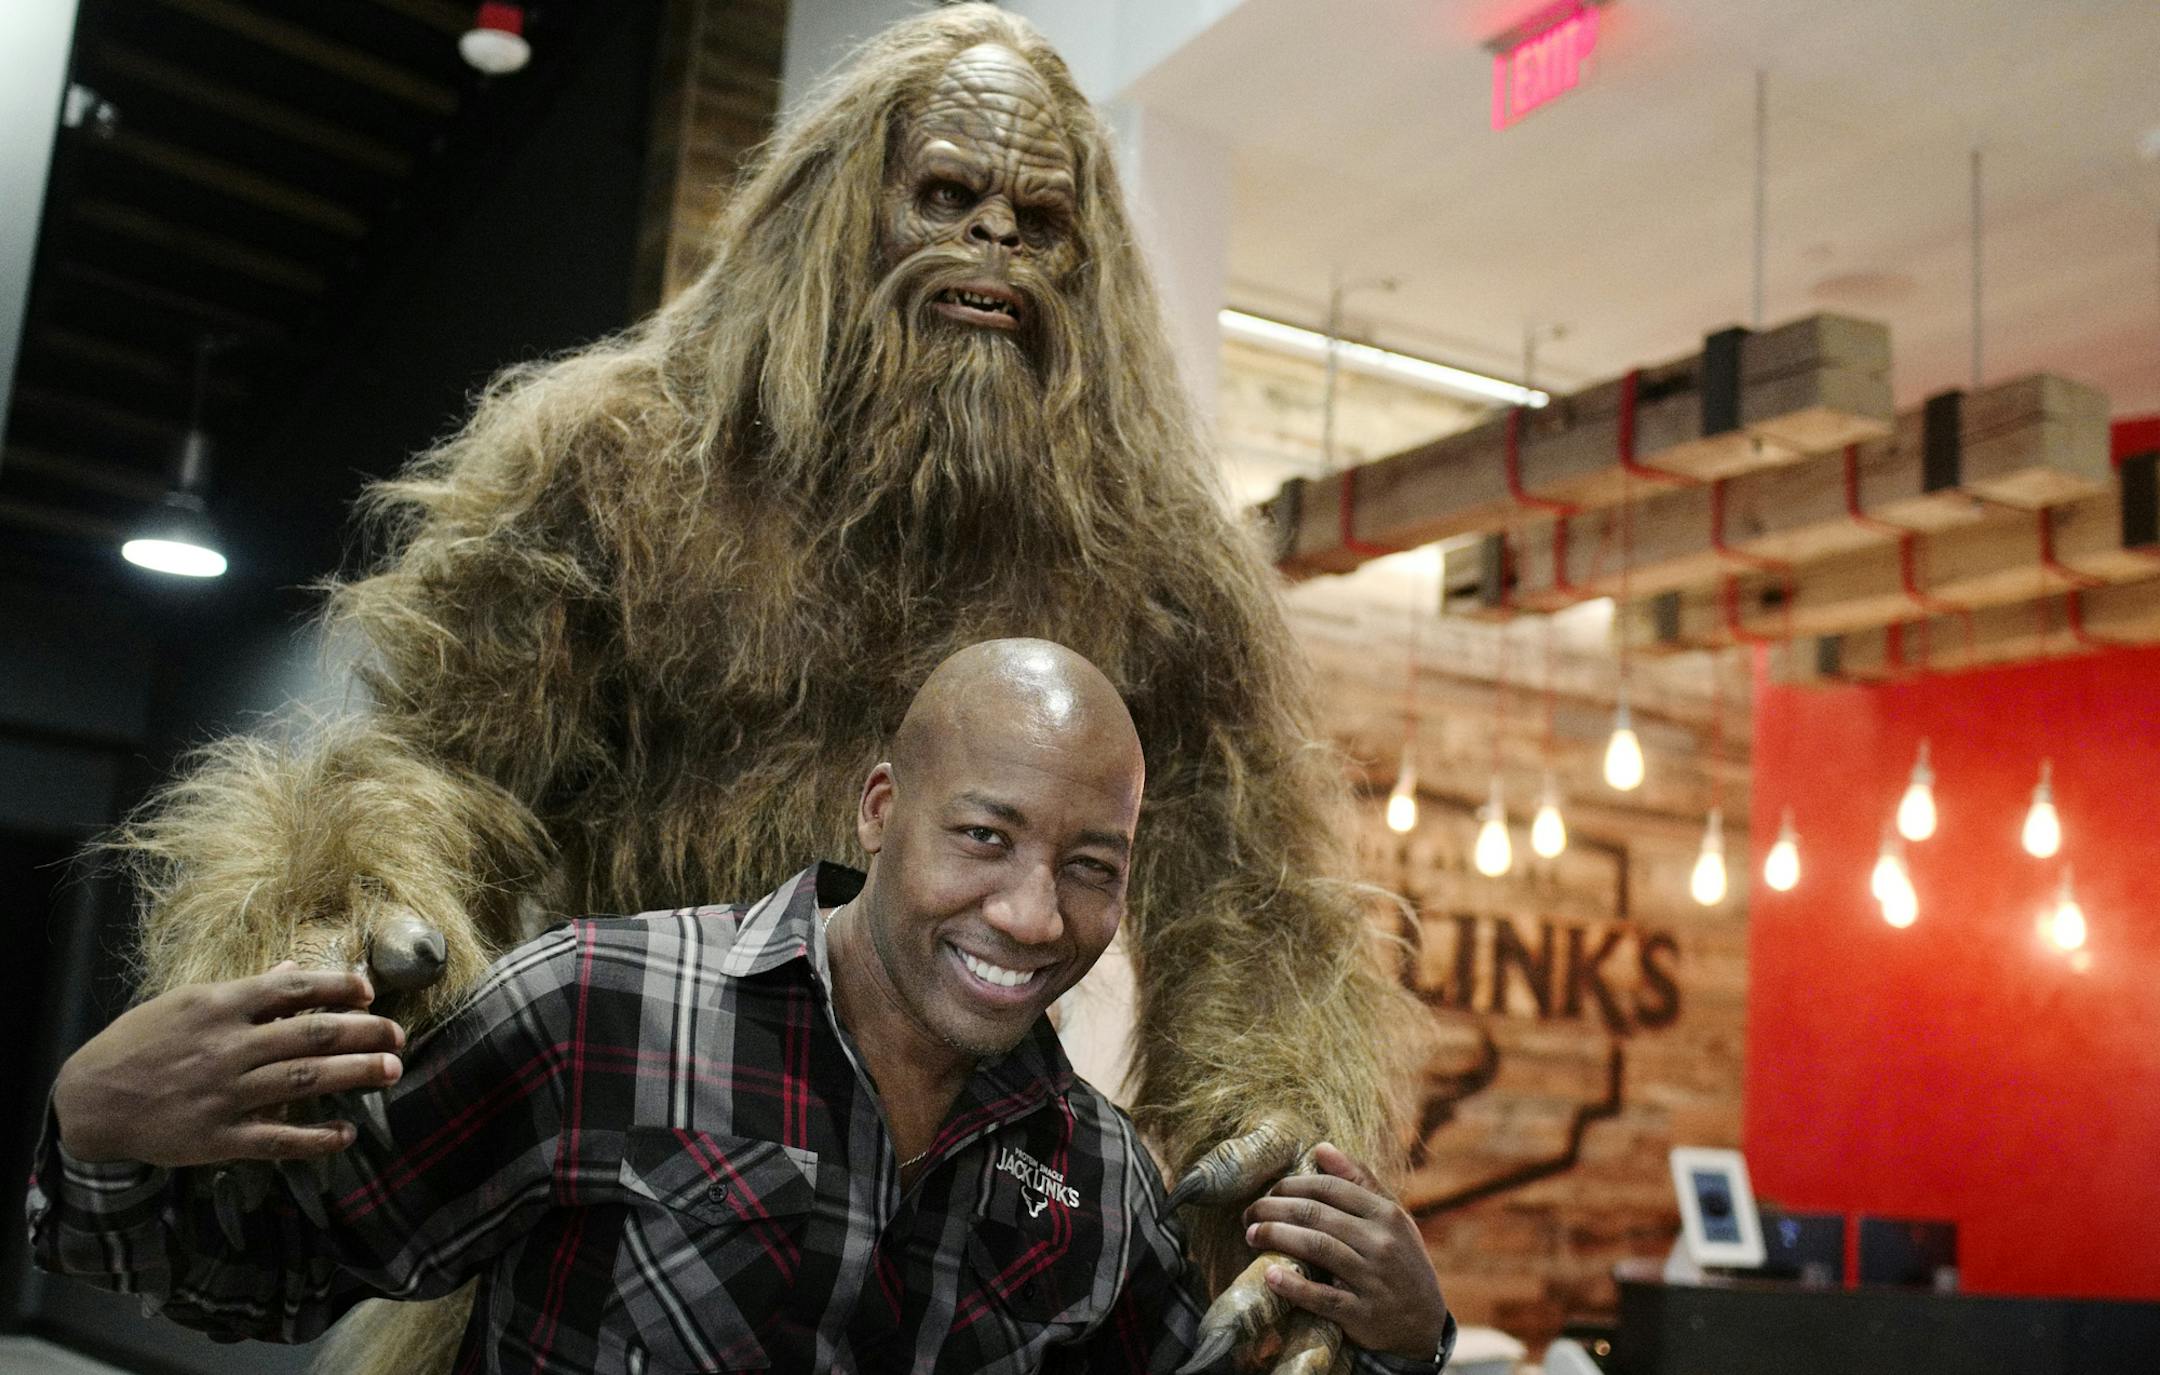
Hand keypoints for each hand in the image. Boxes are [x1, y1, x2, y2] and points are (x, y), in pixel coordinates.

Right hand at [53, 961, 404, 1166]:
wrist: (88, 1101)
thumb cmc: (140, 1044)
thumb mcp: (184, 1003)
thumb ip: (243, 991)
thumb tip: (291, 969)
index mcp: (218, 1007)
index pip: (293, 989)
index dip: (338, 987)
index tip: (369, 990)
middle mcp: (227, 1048)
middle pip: (312, 1034)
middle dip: (364, 1032)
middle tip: (398, 1036)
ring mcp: (224, 1094)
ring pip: (304, 1080)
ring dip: (355, 1074)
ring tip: (391, 1070)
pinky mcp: (217, 1138)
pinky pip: (277, 1139)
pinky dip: (315, 1138)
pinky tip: (345, 1135)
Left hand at [1242, 1142, 1447, 1362]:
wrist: (1425, 1326)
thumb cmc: (1402, 1263)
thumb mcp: (1393, 1219)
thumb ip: (1360, 1182)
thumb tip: (1321, 1148)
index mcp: (1387, 1215)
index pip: (1330, 1187)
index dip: (1292, 1185)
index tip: (1269, 1190)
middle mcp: (1381, 1243)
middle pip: (1316, 1214)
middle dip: (1274, 1209)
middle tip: (1249, 1213)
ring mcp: (1373, 1280)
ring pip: (1316, 1248)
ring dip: (1276, 1237)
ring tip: (1251, 1236)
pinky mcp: (1362, 1315)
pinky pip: (1323, 1297)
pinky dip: (1294, 1286)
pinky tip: (1270, 1276)